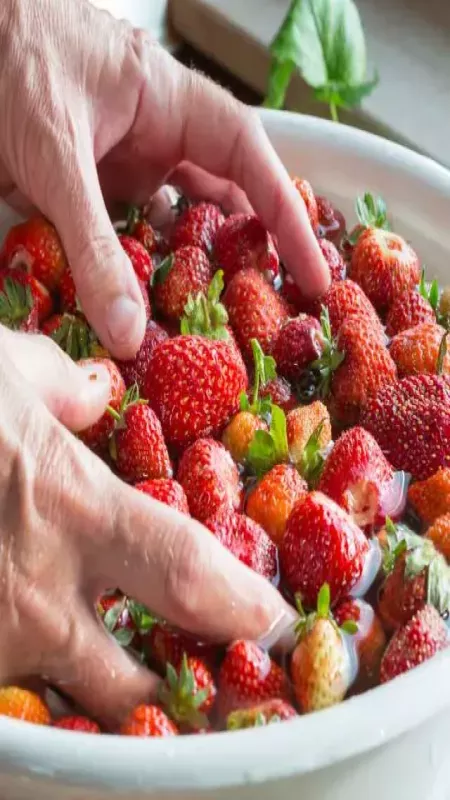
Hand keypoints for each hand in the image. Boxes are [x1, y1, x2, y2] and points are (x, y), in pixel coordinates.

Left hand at [0, 0, 328, 360]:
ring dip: (190, 271)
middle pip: (222, 199)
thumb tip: (129, 331)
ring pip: (175, 225)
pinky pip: (129, 235)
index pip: (249, 161)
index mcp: (171, 103)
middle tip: (272, 313)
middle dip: (247, 253)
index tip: (312, 271)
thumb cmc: (8, 55)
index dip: (287, 217)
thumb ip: (92, 245)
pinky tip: (147, 305)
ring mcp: (123, 163)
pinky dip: (140, 270)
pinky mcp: (92, 188)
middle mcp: (156, 136)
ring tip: (213, 324)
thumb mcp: (55, 156)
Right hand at [0, 328, 295, 726]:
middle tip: (213, 698)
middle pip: (139, 687)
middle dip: (183, 702)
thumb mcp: (3, 371)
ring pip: (65, 709)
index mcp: (75, 511)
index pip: (189, 574)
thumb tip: (97, 390)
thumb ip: (64, 387)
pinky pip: (6, 698)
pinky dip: (29, 690)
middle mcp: (38, 594)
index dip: (245, 607)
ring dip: (104, 710)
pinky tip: (32, 654)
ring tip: (129, 698)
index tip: (277, 626)